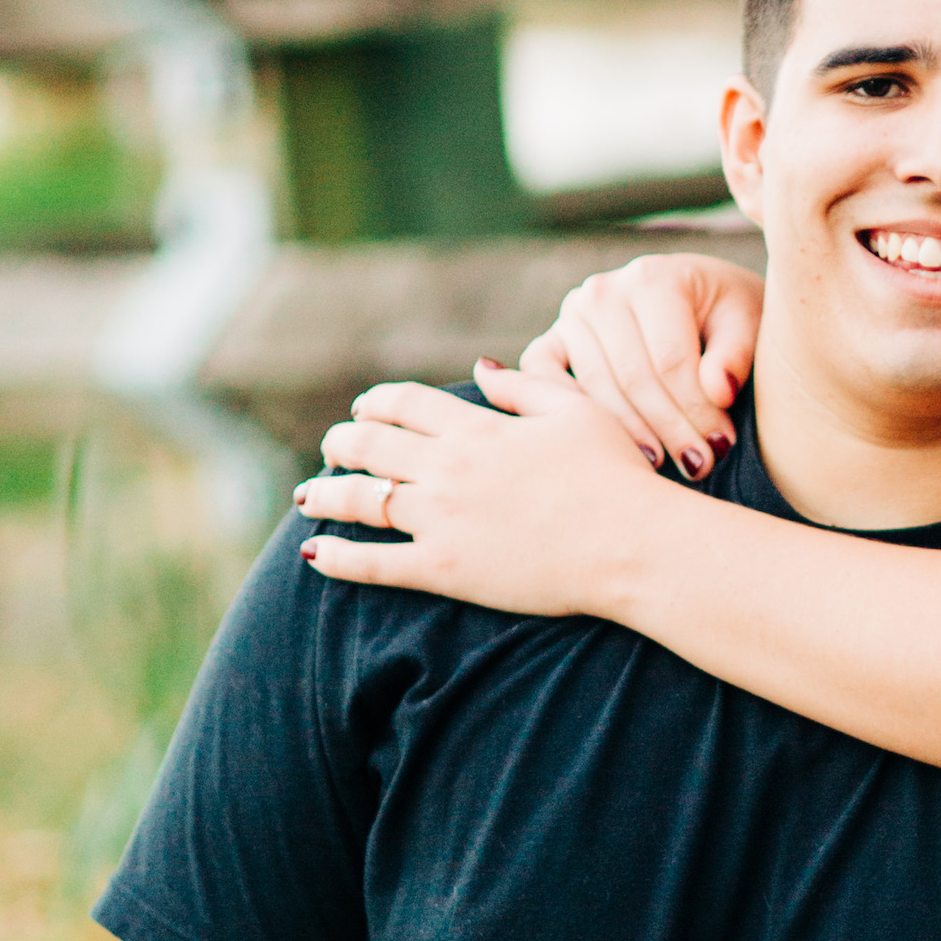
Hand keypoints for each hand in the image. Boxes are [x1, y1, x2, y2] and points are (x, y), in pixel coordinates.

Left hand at [297, 369, 669, 615]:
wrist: (631, 543)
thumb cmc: (618, 476)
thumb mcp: (577, 411)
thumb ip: (524, 386)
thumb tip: (480, 370)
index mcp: (478, 428)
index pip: (403, 403)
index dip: (375, 404)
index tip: (364, 411)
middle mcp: (449, 468)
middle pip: (370, 447)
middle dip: (342, 445)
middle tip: (332, 450)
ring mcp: (442, 520)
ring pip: (362, 500)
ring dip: (326, 495)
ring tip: (308, 496)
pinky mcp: (445, 570)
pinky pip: (376, 564)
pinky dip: (339, 558)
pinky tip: (315, 555)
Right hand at [519, 256, 762, 482]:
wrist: (701, 297)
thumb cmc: (727, 314)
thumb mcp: (748, 322)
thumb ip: (735, 354)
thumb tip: (718, 391)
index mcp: (653, 278)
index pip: (670, 360)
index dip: (697, 410)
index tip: (722, 445)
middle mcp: (603, 291)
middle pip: (633, 378)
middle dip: (670, 429)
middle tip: (699, 466)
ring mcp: (573, 315)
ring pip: (595, 388)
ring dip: (630, 433)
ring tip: (664, 465)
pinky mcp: (552, 339)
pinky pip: (542, 378)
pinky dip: (567, 411)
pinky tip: (604, 444)